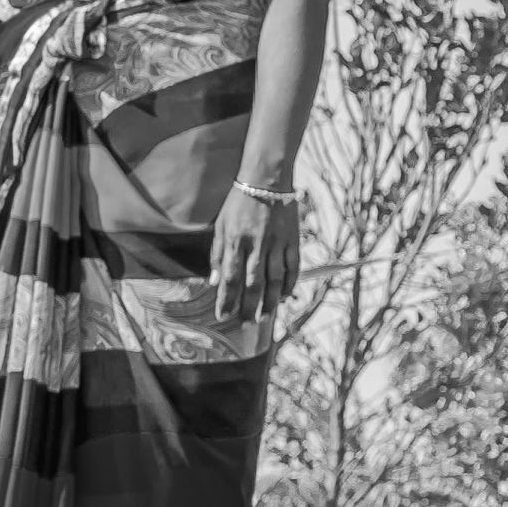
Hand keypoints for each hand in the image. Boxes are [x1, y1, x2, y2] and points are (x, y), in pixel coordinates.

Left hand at [211, 186, 299, 324]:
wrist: (267, 181)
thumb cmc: (239, 204)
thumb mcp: (221, 226)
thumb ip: (218, 254)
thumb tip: (214, 282)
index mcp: (236, 241)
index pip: (230, 277)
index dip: (226, 299)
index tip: (222, 316)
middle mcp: (257, 245)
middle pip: (253, 284)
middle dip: (248, 307)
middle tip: (246, 325)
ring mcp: (277, 244)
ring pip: (275, 280)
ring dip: (270, 302)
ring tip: (265, 318)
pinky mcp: (292, 241)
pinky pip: (293, 268)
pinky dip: (290, 284)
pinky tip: (285, 297)